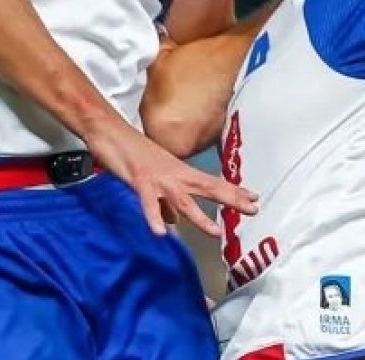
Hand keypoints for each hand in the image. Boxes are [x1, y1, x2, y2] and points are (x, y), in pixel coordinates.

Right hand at [86, 120, 257, 236]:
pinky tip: (162, 233)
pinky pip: (149, 202)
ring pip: (184, 199)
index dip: (233, 191)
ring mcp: (159, 178)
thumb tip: (174, 221)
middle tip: (253, 209)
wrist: (110, 132)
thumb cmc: (131, 153)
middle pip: (208, 188)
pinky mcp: (140, 181)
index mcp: (180, 172)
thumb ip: (165, 203)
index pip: (212, 183)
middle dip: (231, 199)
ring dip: (200, 217)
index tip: (254, 198)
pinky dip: (155, 216)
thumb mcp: (154, 180)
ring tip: (216, 232)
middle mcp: (175, 174)